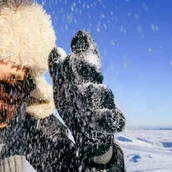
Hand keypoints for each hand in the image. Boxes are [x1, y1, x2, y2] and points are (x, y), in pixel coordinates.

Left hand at [49, 30, 124, 158]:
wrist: (90, 136)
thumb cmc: (77, 107)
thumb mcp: (65, 89)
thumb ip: (59, 70)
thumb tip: (56, 49)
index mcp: (85, 78)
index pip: (86, 59)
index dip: (85, 48)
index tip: (80, 35)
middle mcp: (97, 87)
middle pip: (94, 73)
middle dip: (85, 64)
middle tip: (74, 58)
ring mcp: (106, 104)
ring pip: (103, 93)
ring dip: (93, 91)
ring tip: (82, 91)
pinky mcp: (112, 123)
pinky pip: (116, 119)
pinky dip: (114, 118)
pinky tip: (113, 117)